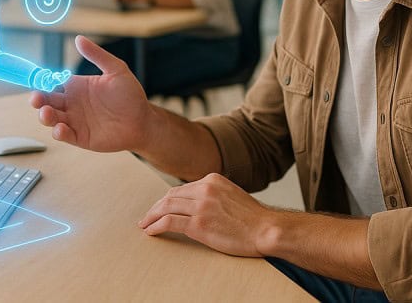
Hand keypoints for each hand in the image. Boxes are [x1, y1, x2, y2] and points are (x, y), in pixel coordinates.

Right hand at [29, 35, 150, 151]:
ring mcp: (75, 121)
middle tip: (36, 99)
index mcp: (77, 86)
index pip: (53, 82)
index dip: (43, 81)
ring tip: (47, 113)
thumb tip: (79, 38)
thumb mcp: (116, 69)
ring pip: (52, 118)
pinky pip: (65, 135)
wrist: (143, 121)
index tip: (38, 79)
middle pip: (47, 101)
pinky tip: (61, 128)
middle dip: (38, 100)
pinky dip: (59, 132)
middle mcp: (72, 103)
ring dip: (45, 116)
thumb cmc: (130, 95)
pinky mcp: (81, 137)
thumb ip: (97, 55)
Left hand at [138, 173, 274, 257]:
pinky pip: (169, 222)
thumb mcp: (231, 195)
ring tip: (145, 225)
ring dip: (151, 217)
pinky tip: (151, 231)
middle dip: (155, 207)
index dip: (167, 199)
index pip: (181, 188)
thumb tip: (196, 203)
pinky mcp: (199, 224)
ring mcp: (201, 206)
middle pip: (170, 196)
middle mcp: (204, 189)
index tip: (159, 207)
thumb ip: (213, 195)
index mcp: (212, 179)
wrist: (266, 229)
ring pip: (166, 207)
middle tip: (146, 217)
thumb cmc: (252, 218)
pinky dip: (156, 226)